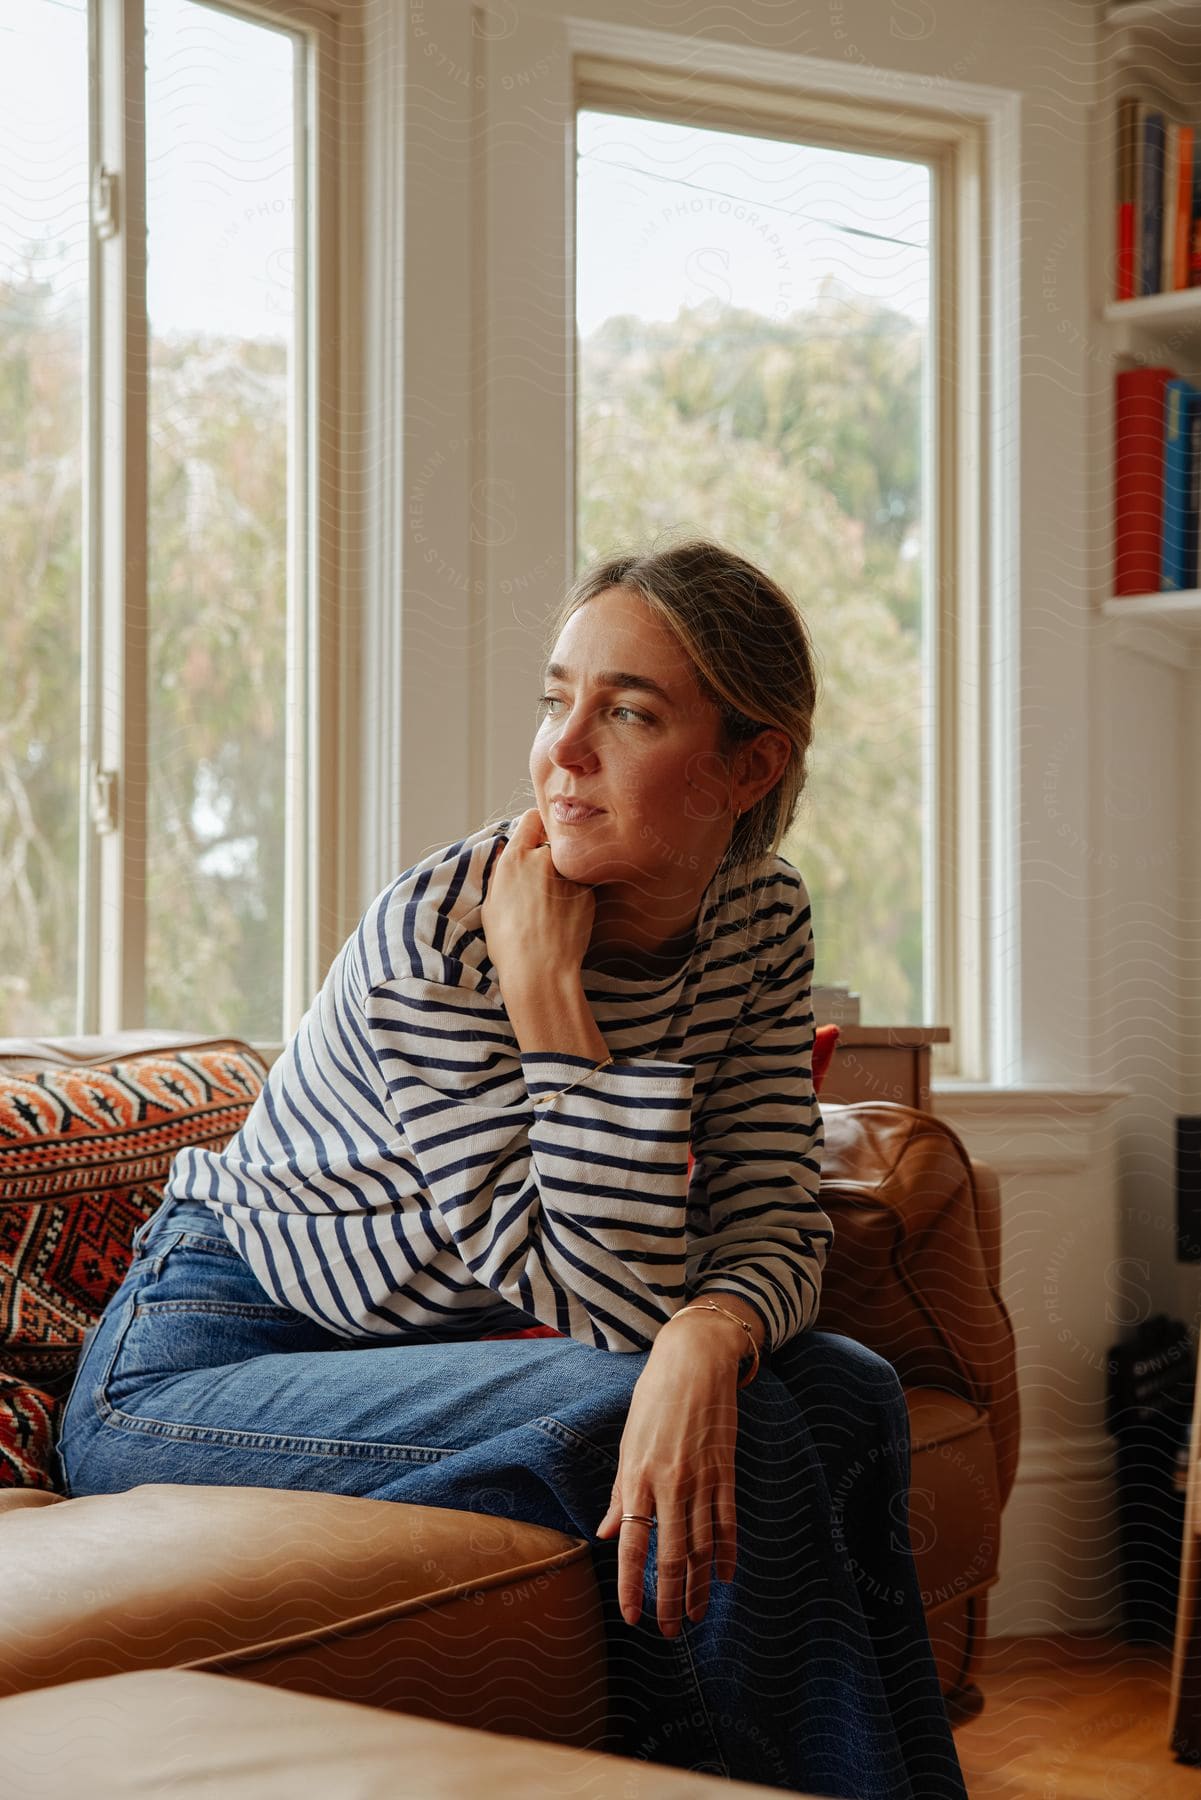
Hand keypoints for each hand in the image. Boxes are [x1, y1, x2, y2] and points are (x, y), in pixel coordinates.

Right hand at [482, 806, 594, 991]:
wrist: (540, 971)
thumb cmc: (509, 944)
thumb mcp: (491, 906)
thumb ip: (501, 874)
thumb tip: (506, 853)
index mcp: (514, 859)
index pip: (531, 819)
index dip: (535, 828)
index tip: (536, 837)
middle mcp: (543, 859)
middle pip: (552, 842)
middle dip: (550, 855)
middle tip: (545, 881)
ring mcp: (569, 874)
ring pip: (568, 865)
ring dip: (564, 876)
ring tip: (554, 906)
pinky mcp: (588, 891)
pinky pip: (582, 885)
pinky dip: (577, 895)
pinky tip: (566, 918)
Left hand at [594, 1327, 740, 1636]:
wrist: (695, 1362)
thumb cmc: (654, 1400)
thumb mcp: (628, 1443)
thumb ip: (619, 1493)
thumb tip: (605, 1534)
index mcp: (638, 1477)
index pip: (632, 1544)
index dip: (632, 1585)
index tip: (633, 1616)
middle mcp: (669, 1483)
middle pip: (671, 1555)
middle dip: (671, 1598)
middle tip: (672, 1630)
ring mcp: (701, 1479)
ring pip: (702, 1546)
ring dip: (700, 1585)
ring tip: (697, 1614)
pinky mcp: (725, 1471)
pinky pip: (728, 1522)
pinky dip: (727, 1553)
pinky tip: (725, 1577)